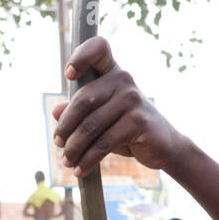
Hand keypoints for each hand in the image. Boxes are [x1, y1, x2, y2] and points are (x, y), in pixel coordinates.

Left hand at [51, 37, 189, 176]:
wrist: (162, 146)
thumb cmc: (127, 128)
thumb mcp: (102, 118)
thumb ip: (80, 112)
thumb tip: (56, 111)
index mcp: (113, 73)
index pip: (99, 49)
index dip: (81, 56)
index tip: (68, 75)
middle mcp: (123, 80)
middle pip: (83, 100)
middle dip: (66, 126)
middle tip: (58, 143)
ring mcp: (132, 99)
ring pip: (90, 126)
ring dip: (74, 147)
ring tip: (66, 161)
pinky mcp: (137, 121)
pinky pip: (103, 143)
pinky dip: (88, 160)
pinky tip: (80, 170)